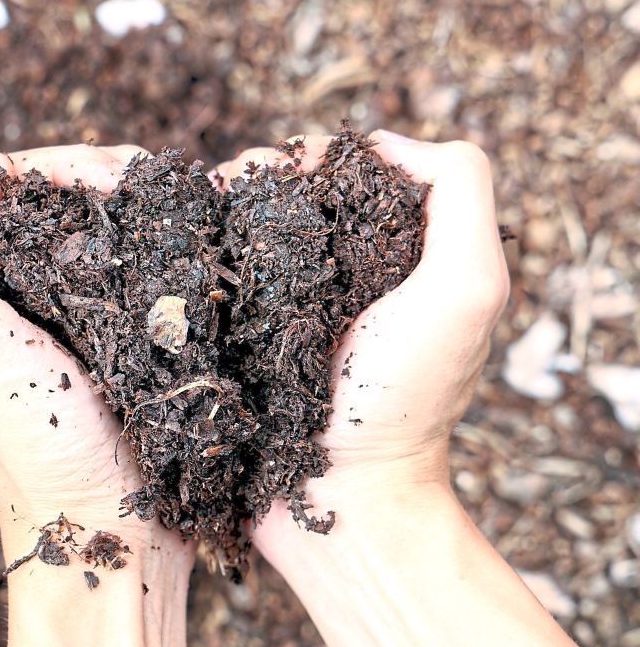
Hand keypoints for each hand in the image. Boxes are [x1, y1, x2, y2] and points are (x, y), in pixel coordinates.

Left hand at [0, 144, 189, 577]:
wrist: (111, 525)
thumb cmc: (39, 442)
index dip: (47, 169)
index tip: (110, 182)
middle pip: (34, 203)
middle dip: (91, 179)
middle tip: (147, 187)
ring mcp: (39, 319)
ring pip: (77, 228)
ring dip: (124, 203)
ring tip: (167, 203)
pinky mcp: (89, 338)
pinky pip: (109, 267)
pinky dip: (143, 241)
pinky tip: (174, 236)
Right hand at [211, 131, 509, 564]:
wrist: (340, 501)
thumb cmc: (404, 398)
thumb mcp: (467, 286)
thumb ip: (460, 193)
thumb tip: (386, 145)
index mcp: (402, 256)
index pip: (357, 171)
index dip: (319, 155)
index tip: (282, 170)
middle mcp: (350, 278)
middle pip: (298, 194)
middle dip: (258, 174)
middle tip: (221, 186)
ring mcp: (294, 311)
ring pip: (251, 229)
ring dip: (219, 207)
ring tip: (194, 211)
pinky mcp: (249, 343)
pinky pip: (222, 281)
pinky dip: (200, 256)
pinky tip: (179, 249)